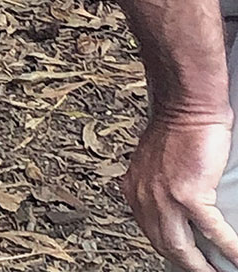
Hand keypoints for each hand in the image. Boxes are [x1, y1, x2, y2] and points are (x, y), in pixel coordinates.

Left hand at [124, 113, 237, 270]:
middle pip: (164, 244)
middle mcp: (144, 197)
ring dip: (202, 266)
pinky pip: (212, 231)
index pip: (149, 231)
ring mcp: (164, 198)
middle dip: (185, 264)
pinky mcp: (188, 195)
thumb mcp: (156, 164)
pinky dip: (228, 249)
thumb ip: (158, 186)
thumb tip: (173, 205)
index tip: (182, 260)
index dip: (168, 250)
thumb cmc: (178, 129)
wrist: (186, 108)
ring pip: (183, 246)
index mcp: (134, 190)